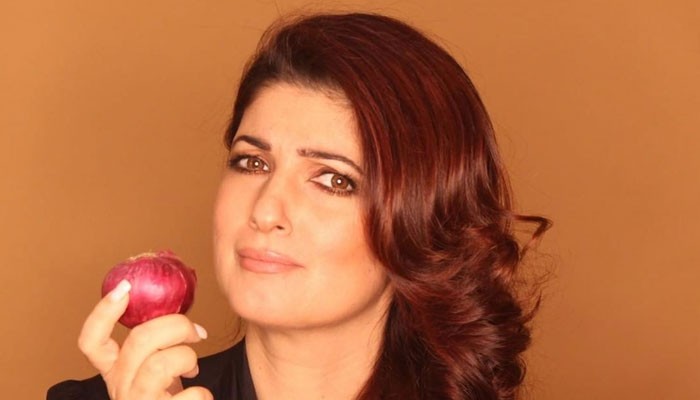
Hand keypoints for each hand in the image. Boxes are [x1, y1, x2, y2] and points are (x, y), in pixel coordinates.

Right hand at [78, 279, 212, 399]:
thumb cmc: (170, 397)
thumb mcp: (157, 368)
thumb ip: (158, 342)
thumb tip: (178, 304)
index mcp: (115, 374)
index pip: (91, 343)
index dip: (103, 314)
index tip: (125, 288)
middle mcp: (120, 391)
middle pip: (138, 341)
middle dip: (176, 325)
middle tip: (196, 332)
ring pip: (160, 364)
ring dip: (187, 357)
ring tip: (194, 367)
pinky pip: (190, 395)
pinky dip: (202, 392)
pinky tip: (199, 396)